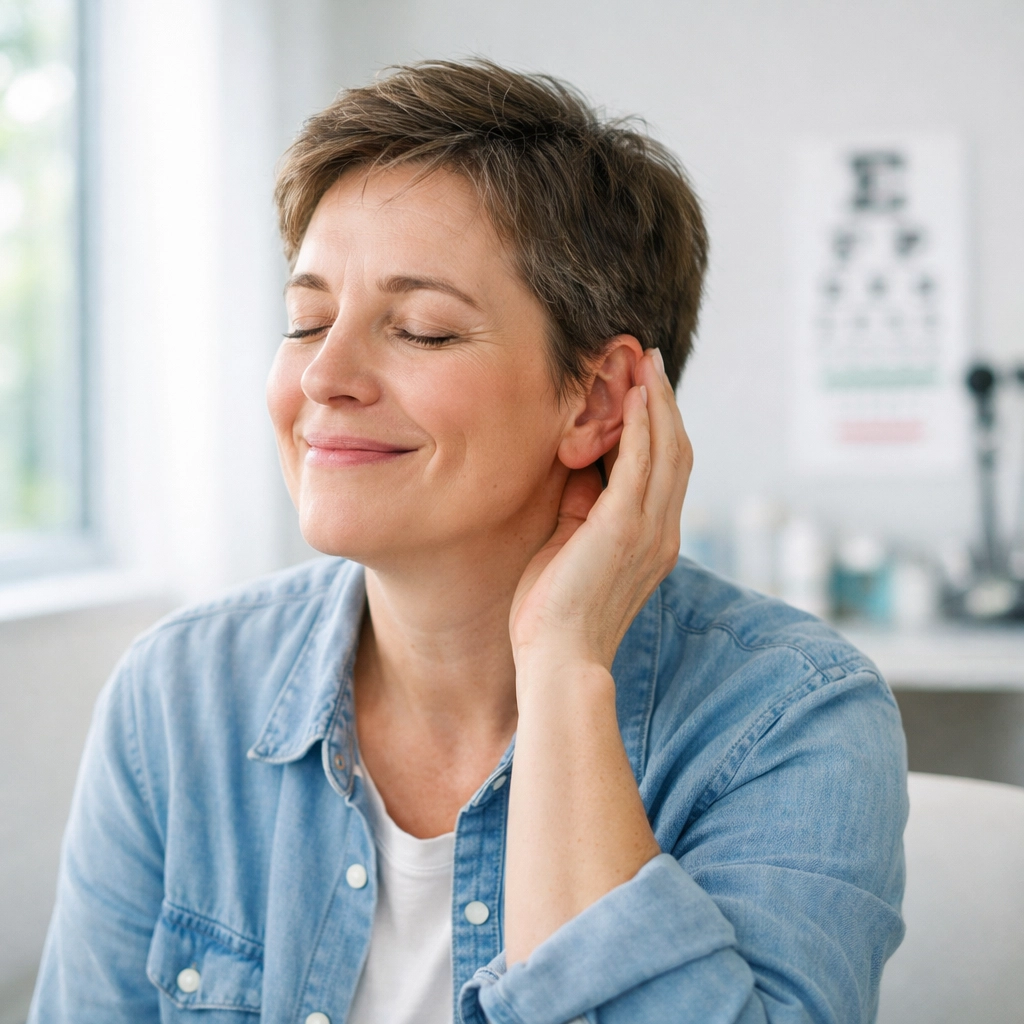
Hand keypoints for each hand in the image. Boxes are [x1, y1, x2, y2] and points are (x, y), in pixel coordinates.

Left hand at [509, 347, 692, 677]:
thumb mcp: (570, 548)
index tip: (645, 389)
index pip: (667, 471)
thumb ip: (581, 508)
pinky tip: (632, 396)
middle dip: (664, 403)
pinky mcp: (624, 529)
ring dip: (656, 403)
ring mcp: (649, 531)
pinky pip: (639, 465)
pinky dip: (640, 427)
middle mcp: (662, 533)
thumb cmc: (555, 614)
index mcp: (654, 541)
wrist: (557, 661)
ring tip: (644, 363)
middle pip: (676, 452)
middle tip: (650, 361)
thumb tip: (577, 466)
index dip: (660, 426)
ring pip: (665, 451)